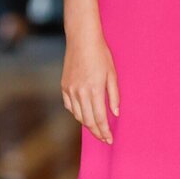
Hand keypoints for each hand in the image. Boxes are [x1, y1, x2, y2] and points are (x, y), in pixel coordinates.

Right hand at [61, 16, 118, 142]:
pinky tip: (83, 115)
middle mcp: (80, 92)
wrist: (82, 39)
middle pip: (88, 121)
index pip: (99, 118)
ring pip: (78, 115)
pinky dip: (76, 113)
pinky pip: (69, 106)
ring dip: (87, 124)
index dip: (104, 131)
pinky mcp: (64, 86)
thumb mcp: (112, 74)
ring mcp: (70, 89)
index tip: (109, 139)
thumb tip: (115, 113)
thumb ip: (114, 96)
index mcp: (94, 90)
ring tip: (96, 128)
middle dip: (97, 132)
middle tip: (104, 138)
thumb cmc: (101, 54)